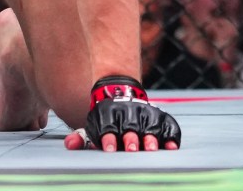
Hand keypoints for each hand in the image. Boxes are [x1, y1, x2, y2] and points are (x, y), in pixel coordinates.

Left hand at [66, 76, 181, 153]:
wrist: (120, 91)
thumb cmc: (106, 120)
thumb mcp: (93, 125)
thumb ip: (81, 138)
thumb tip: (70, 144)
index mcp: (108, 115)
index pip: (108, 127)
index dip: (108, 138)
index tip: (108, 148)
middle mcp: (129, 112)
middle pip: (130, 127)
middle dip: (131, 139)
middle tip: (131, 150)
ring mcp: (146, 113)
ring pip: (150, 126)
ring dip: (151, 138)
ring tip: (150, 149)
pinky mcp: (160, 116)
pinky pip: (168, 125)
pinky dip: (171, 136)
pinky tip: (171, 147)